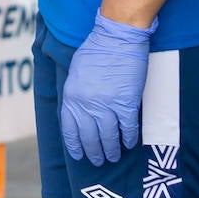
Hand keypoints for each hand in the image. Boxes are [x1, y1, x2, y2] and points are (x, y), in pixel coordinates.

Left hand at [60, 10, 155, 165]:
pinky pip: (127, 129)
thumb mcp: (76, 71)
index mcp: (71, 94)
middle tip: (98, 160)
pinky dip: (128, 138)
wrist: (117, 37)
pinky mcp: (126, 104)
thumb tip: (78, 109)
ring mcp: (107, 105)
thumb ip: (76, 92)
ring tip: (113, 156)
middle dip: (93, 152)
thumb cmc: (96, 49)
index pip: (69, 128)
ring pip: (108, 137)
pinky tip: (129, 143)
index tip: (79, 154)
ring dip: (111, 150)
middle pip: (89, 137)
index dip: (74, 144)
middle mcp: (86, 104)